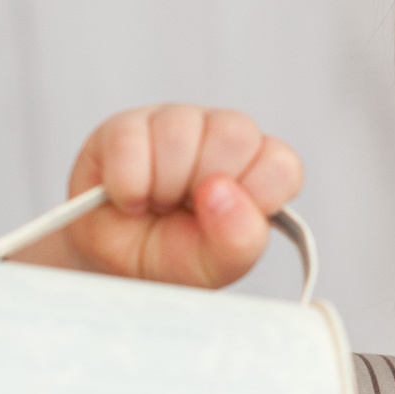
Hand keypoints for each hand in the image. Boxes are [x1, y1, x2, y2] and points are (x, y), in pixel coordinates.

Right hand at [28, 105, 302, 287]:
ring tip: (154, 205)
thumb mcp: (214, 267)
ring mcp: (176, 124)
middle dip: (205, 187)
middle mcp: (223, 139)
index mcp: (258, 172)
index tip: (225, 222)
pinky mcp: (125, 126)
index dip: (255, 196)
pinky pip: (129, 141)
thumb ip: (238, 239)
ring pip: (180, 132)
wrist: (113, 269)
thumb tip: (224, 192)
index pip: (281, 164)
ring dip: (163, 185)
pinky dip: (126, 183)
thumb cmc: (172, 259)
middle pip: (235, 134)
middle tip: (185, 213)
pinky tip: (128, 198)